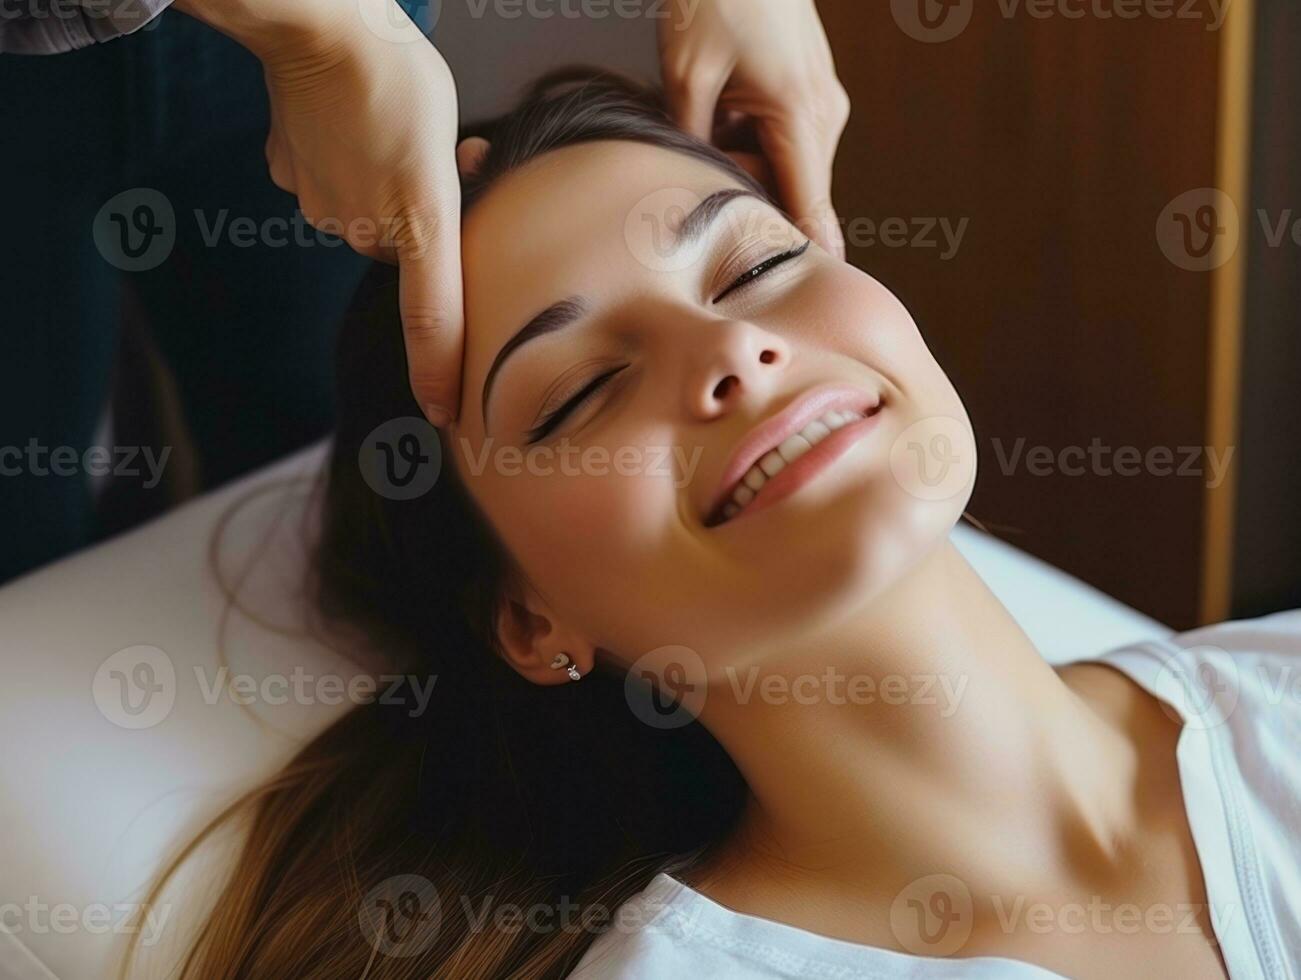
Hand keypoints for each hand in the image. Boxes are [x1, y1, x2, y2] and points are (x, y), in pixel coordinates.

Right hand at [173, 0, 463, 424]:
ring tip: (382, 133)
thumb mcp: (451, 133)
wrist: (318, 24)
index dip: (438, 372)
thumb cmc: (399, 73)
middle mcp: (368, 228)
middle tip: (424, 166)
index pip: (433, 319)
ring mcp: (324, 208)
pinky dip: (339, 166)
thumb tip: (456, 187)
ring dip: (379, 189)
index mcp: (422, 221)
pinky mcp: (291, 182)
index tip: (442, 415)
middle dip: (415, 218)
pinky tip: (341, 126)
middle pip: (401, 248)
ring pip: (364, 218)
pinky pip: (325, 189)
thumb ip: (451, 184)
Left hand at [658, 0, 849, 257]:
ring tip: (703, 120)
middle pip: (791, 190)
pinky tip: (717, 104)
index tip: (813, 297)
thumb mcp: (686, 77)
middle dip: (746, 194)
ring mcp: (821, 100)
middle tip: (696, 171)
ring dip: (743, 161)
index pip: (810, 208)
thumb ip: (693, 144)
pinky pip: (781, 136)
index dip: (807, 254)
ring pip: (783, 164)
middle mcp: (823, 114)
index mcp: (801, 116)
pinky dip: (748, 137)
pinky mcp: (808, 87)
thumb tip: (691, 190)